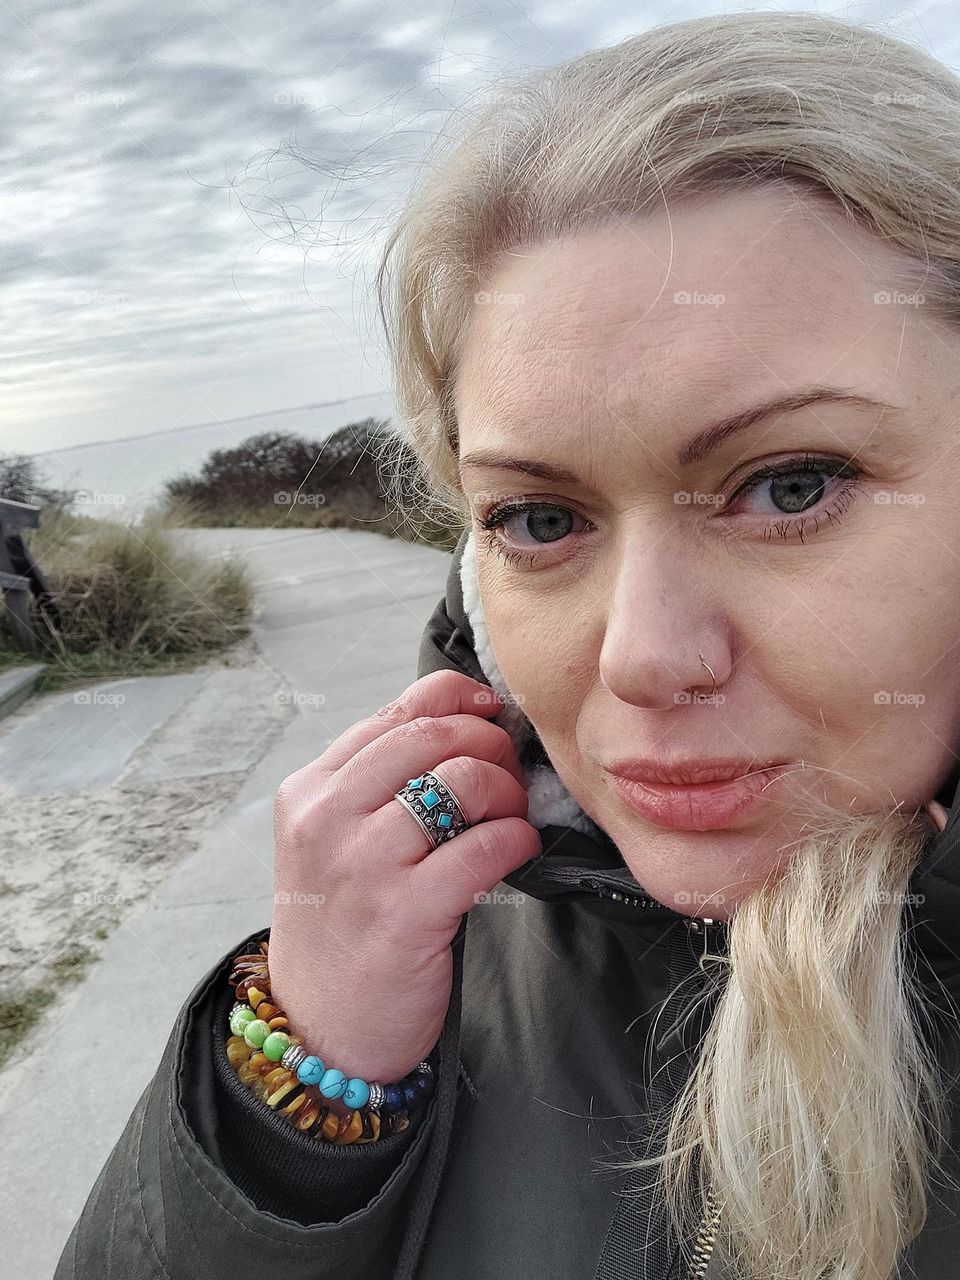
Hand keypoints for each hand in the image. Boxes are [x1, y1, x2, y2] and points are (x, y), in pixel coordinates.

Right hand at [267, 669, 541, 1097]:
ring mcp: (362, 865)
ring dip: (507, 791)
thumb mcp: (336, 841)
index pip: (398, 710)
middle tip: (510, 773)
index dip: (459, 700)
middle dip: (491, 744)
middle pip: (433, 735)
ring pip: (462, 781)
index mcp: (311, 790)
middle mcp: (328, 818)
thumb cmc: (343, 926)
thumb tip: (466, 724)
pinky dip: (517, 839)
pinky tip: (519, 850)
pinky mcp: (404, 913)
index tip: (492, 712)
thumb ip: (380, 783)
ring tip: (510, 817)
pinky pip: (484, 847)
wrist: (323, 1029)